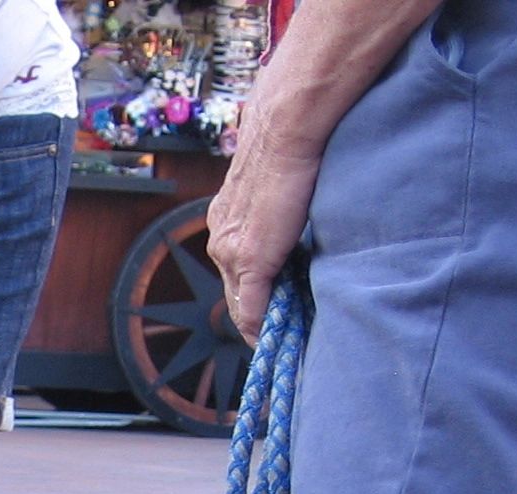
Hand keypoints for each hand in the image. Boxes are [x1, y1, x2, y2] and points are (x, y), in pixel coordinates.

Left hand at [206, 105, 320, 342]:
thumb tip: (296, 214)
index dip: (250, 292)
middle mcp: (221, 239)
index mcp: (226, 219)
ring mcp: (230, 251)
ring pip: (240, 301)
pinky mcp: (249, 259)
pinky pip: (250, 306)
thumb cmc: (289, 142)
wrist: (285, 128)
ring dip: (259, 322)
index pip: (234, 268)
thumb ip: (278, 206)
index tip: (267, 309)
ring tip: (277, 339)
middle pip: (234, 291)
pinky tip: (269, 341)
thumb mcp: (275, 183)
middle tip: (275, 333)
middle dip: (253, 314)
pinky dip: (259, 327)